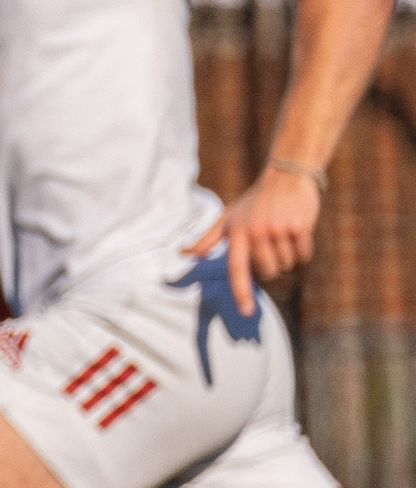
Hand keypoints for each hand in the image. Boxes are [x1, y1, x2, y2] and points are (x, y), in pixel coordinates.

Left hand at [184, 164, 321, 315]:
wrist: (286, 176)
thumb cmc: (254, 202)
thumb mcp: (228, 218)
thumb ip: (207, 239)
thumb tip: (183, 253)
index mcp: (236, 234)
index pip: (236, 270)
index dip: (241, 293)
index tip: (247, 312)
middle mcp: (256, 233)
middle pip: (269, 272)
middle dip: (273, 265)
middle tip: (272, 243)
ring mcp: (278, 229)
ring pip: (288, 264)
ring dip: (289, 255)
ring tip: (284, 233)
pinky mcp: (300, 226)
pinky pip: (304, 254)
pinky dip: (303, 248)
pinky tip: (298, 230)